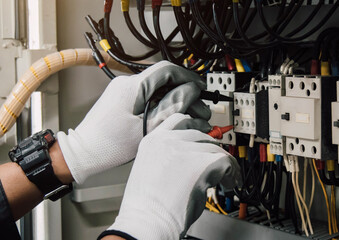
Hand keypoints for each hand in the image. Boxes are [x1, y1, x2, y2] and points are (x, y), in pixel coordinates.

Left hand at [57, 61, 210, 183]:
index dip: (188, 77)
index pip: (167, 70)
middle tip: (200, 111)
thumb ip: (171, 108)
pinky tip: (173, 118)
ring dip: (176, 101)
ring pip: (159, 90)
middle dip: (186, 94)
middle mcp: (127, 84)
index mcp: (133, 87)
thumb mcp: (147, 128)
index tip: (201, 88)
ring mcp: (124, 91)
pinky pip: (149, 97)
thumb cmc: (109, 145)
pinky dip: (164, 106)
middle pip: (165, 81)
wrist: (84, 152)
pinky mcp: (123, 100)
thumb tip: (191, 92)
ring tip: (190, 118)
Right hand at [105, 114, 240, 239]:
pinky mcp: (201, 163)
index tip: (206, 131)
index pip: (178, 120)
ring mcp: (184, 149)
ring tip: (223, 180)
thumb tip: (190, 158)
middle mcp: (168, 141)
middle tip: (217, 165)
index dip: (195, 125)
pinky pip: (226, 161)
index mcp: (152, 141)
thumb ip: (168, 157)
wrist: (146, 222)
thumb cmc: (147, 207)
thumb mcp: (151, 170)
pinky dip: (232, 173)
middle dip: (210, 150)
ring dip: (222, 164)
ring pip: (214, 148)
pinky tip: (228, 184)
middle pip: (200, 135)